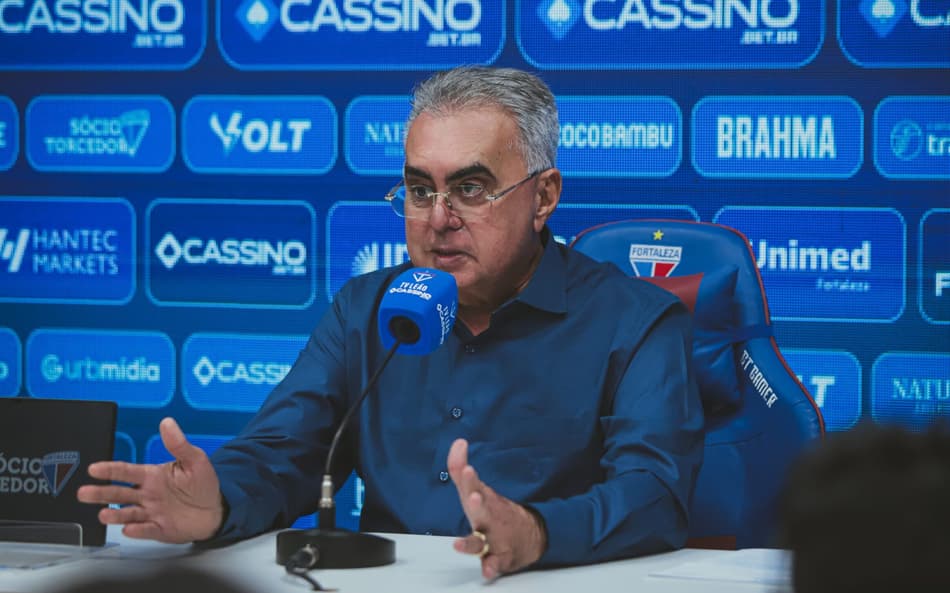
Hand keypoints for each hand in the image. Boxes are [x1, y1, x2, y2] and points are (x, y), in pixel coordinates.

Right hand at [76, 417, 223, 542]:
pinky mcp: (159, 529)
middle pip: (119, 494)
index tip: (93, 469)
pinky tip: (129, 529)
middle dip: (101, 493)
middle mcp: (147, 494)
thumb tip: (167, 423)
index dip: (110, 470)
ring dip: (114, 515)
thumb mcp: (194, 460)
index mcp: (152, 476)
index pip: (127, 472)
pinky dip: (137, 530)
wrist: (215, 509)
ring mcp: (151, 513)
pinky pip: (146, 530)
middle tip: (83, 493)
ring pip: (128, 513)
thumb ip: (179, 444)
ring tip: (102, 515)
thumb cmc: (202, 483)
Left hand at [447, 438, 546, 579]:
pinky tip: (487, 571)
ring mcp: (495, 538)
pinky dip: (491, 568)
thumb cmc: (496, 511)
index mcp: (482, 500)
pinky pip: (495, 564)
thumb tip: (458, 442)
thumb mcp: (478, 489)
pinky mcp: (500, 557)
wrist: (532, 535)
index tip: (466, 464)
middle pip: (481, 510)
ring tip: (459, 544)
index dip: (467, 475)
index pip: (472, 486)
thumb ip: (460, 468)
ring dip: (472, 541)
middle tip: (475, 497)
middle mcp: (489, 517)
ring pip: (482, 540)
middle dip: (477, 502)